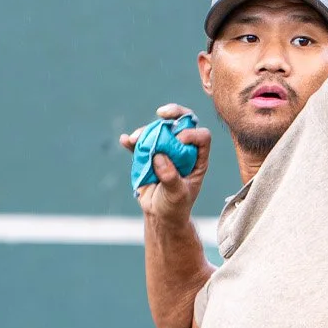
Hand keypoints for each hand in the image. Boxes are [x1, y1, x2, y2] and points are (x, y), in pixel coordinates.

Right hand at [119, 103, 210, 221]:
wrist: (159, 214)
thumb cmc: (175, 206)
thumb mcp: (177, 195)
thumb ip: (171, 177)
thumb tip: (159, 157)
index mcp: (197, 159)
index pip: (202, 137)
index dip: (192, 134)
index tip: (179, 140)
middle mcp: (183, 150)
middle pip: (183, 123)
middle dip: (174, 113)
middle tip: (162, 113)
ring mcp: (165, 151)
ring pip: (158, 131)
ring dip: (146, 131)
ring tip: (135, 139)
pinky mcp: (148, 156)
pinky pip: (140, 144)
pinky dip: (132, 141)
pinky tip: (125, 141)